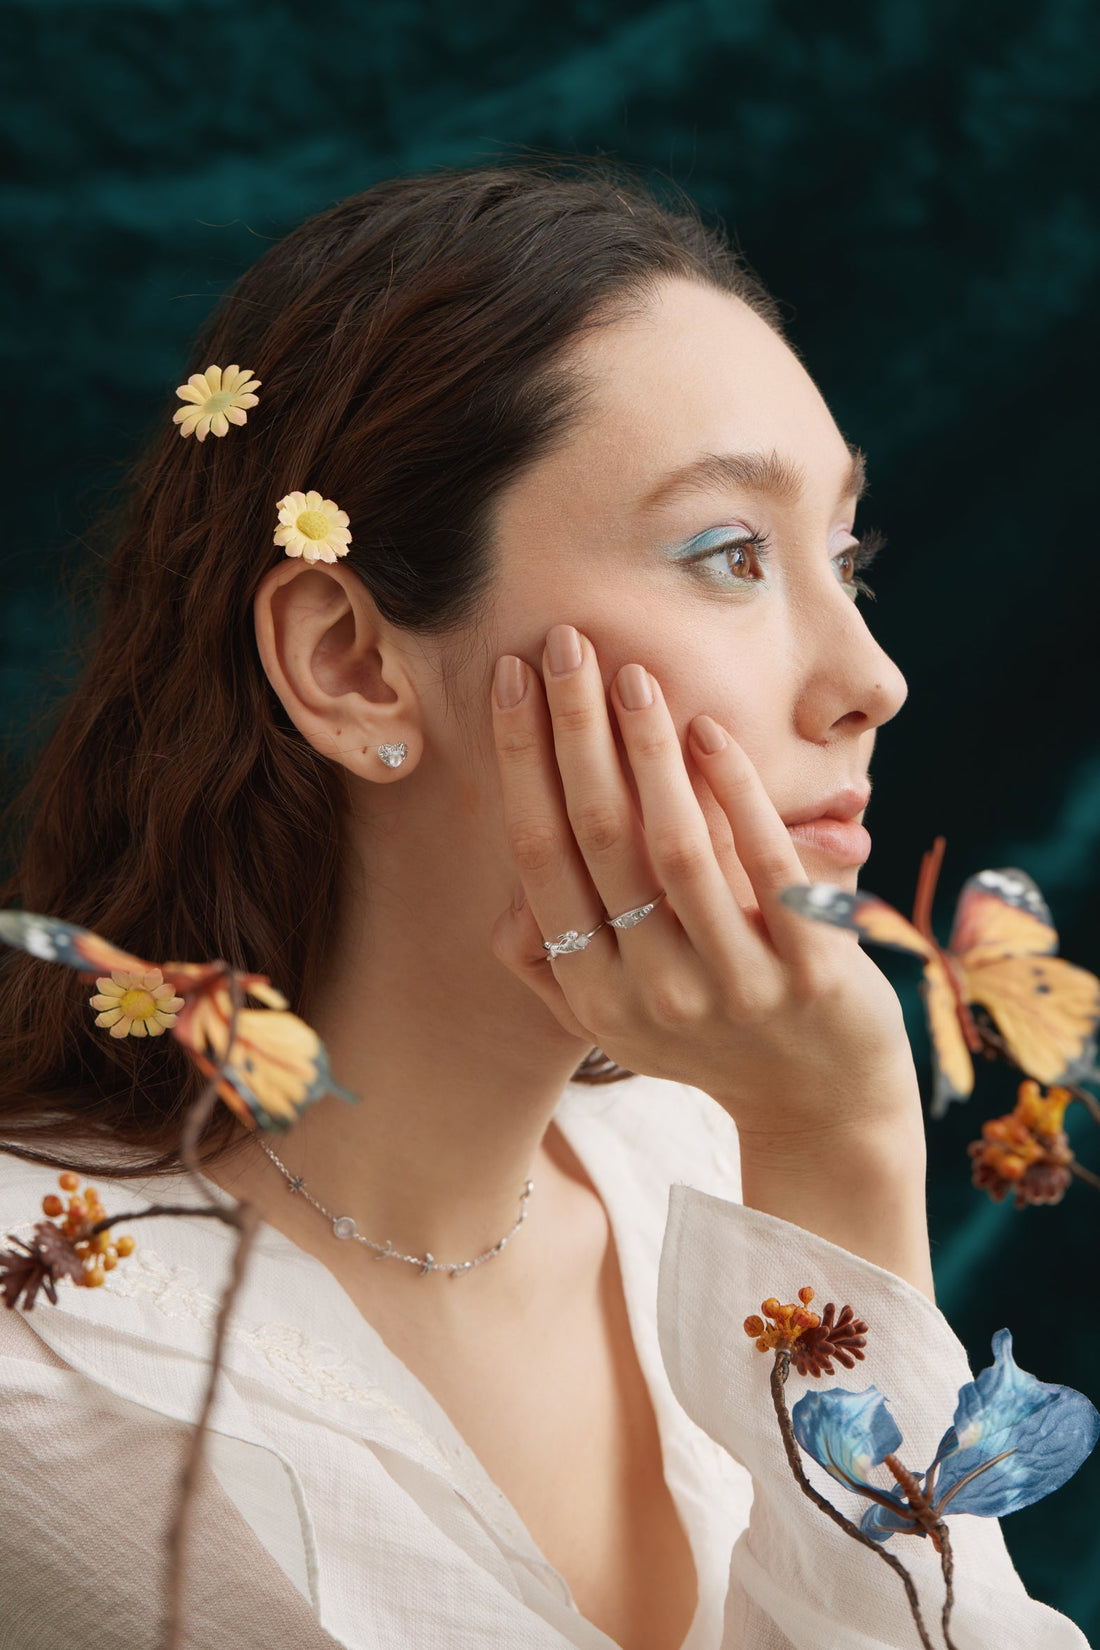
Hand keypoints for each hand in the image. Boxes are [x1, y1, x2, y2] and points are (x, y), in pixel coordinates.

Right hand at [488, 624, 919, 1153]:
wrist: (823, 1106)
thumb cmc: (712, 1040)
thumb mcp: (614, 1023)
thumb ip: (552, 972)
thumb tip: (506, 909)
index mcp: (592, 994)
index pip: (539, 858)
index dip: (522, 763)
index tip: (511, 681)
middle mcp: (652, 993)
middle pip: (597, 837)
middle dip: (574, 729)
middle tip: (564, 644)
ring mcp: (732, 986)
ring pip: (674, 845)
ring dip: (647, 748)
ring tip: (634, 673)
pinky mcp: (810, 975)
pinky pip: (766, 867)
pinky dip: (737, 794)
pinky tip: (710, 733)